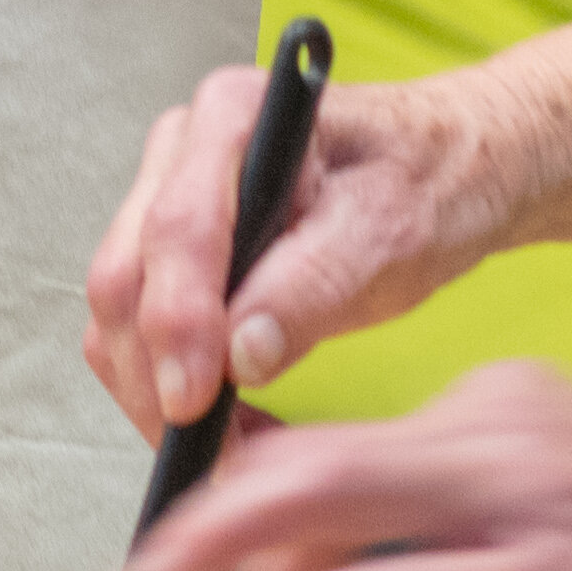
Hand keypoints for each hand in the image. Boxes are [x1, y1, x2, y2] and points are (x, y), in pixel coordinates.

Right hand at [85, 54, 526, 433]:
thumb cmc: (429, 181)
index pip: (178, 229)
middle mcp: (182, 151)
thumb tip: (239, 356)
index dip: (178, 323)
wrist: (450, 169)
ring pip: (121, 312)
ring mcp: (169, 199)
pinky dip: (168, 386)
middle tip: (211, 454)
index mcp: (233, 116)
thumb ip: (315, 285)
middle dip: (155, 375)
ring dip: (155, 392)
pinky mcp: (177, 253)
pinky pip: (142, 328)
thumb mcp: (391, 231)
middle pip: (126, 276)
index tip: (195, 400)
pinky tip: (225, 424)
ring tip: (226, 451)